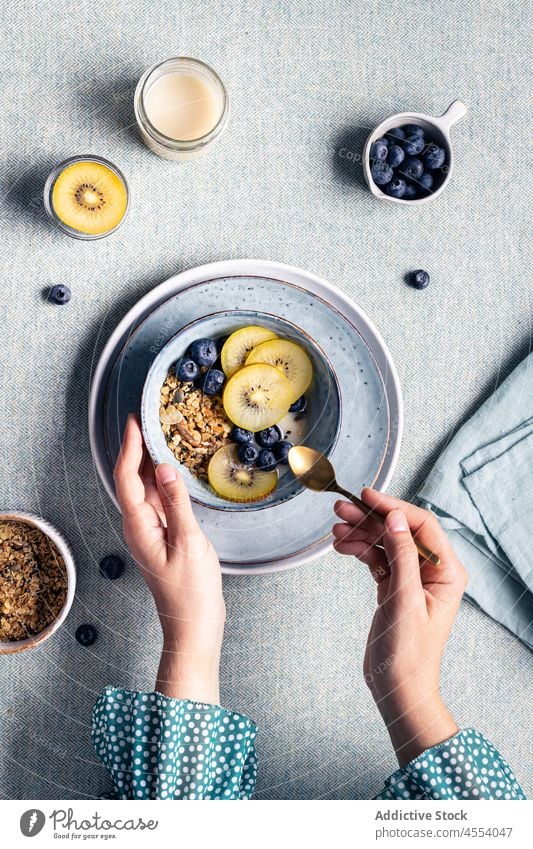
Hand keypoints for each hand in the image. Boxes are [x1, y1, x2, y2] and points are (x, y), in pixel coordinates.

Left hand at [114, 414, 224, 703]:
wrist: (193, 625)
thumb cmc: (190, 592)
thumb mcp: (188, 543)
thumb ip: (176, 504)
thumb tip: (166, 468)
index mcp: (139, 526)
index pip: (127, 477)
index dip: (129, 447)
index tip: (135, 421)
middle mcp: (139, 525)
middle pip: (132, 479)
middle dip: (138, 448)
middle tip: (150, 420)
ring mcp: (151, 531)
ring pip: (146, 489)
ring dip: (152, 462)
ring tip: (163, 436)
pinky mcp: (164, 536)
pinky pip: (159, 500)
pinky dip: (164, 481)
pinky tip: (175, 470)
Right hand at [333, 489, 467, 765]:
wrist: (398, 689)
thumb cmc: (409, 653)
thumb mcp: (404, 600)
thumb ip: (401, 555)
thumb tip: (395, 517)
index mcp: (446, 572)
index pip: (421, 525)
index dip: (393, 506)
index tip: (367, 496)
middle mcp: (432, 572)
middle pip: (400, 530)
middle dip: (371, 518)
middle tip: (340, 510)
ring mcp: (412, 580)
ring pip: (385, 543)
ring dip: (361, 533)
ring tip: (335, 529)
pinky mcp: (394, 589)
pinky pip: (377, 559)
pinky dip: (360, 551)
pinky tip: (342, 547)